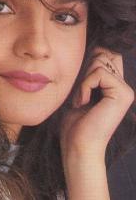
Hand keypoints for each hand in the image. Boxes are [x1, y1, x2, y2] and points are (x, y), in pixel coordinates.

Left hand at [60, 47, 133, 161]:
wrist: (78, 148)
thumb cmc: (74, 126)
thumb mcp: (78, 94)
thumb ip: (86, 75)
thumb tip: (86, 51)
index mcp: (114, 88)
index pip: (106, 55)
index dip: (90, 60)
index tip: (77, 83)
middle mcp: (123, 88)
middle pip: (104, 54)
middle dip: (84, 70)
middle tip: (79, 94)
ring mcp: (125, 91)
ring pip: (100, 62)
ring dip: (83, 81)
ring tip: (80, 101)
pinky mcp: (123, 94)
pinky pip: (99, 73)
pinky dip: (85, 86)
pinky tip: (82, 103)